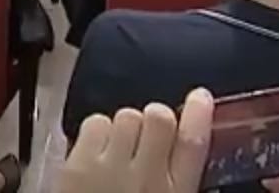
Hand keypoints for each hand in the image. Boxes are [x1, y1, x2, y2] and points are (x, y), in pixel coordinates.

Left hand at [61, 88, 210, 192]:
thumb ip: (178, 182)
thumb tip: (180, 152)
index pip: (193, 144)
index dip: (199, 114)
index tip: (201, 96)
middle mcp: (146, 178)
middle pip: (159, 118)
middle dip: (157, 119)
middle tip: (149, 135)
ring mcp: (109, 169)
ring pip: (126, 115)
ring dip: (126, 126)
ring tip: (120, 148)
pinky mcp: (77, 165)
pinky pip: (95, 123)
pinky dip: (98, 132)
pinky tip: (97, 151)